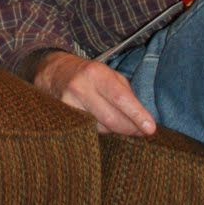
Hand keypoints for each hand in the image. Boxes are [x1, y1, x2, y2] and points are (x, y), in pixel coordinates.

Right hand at [32, 51, 156, 136]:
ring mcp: (67, 103)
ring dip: (114, 129)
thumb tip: (143, 121)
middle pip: (111, 119)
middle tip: (141, 132)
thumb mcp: (109, 75)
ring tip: (116, 121)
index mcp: (96, 73)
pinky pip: (87, 131)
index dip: (136, 114)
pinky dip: (99, 131)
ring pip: (100, 128)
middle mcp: (80, 87)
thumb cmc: (89, 75)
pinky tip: (101, 123)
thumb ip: (127, 94)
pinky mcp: (62, 117)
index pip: (120, 98)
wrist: (53, 72)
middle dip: (130, 128)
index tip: (150, 128)